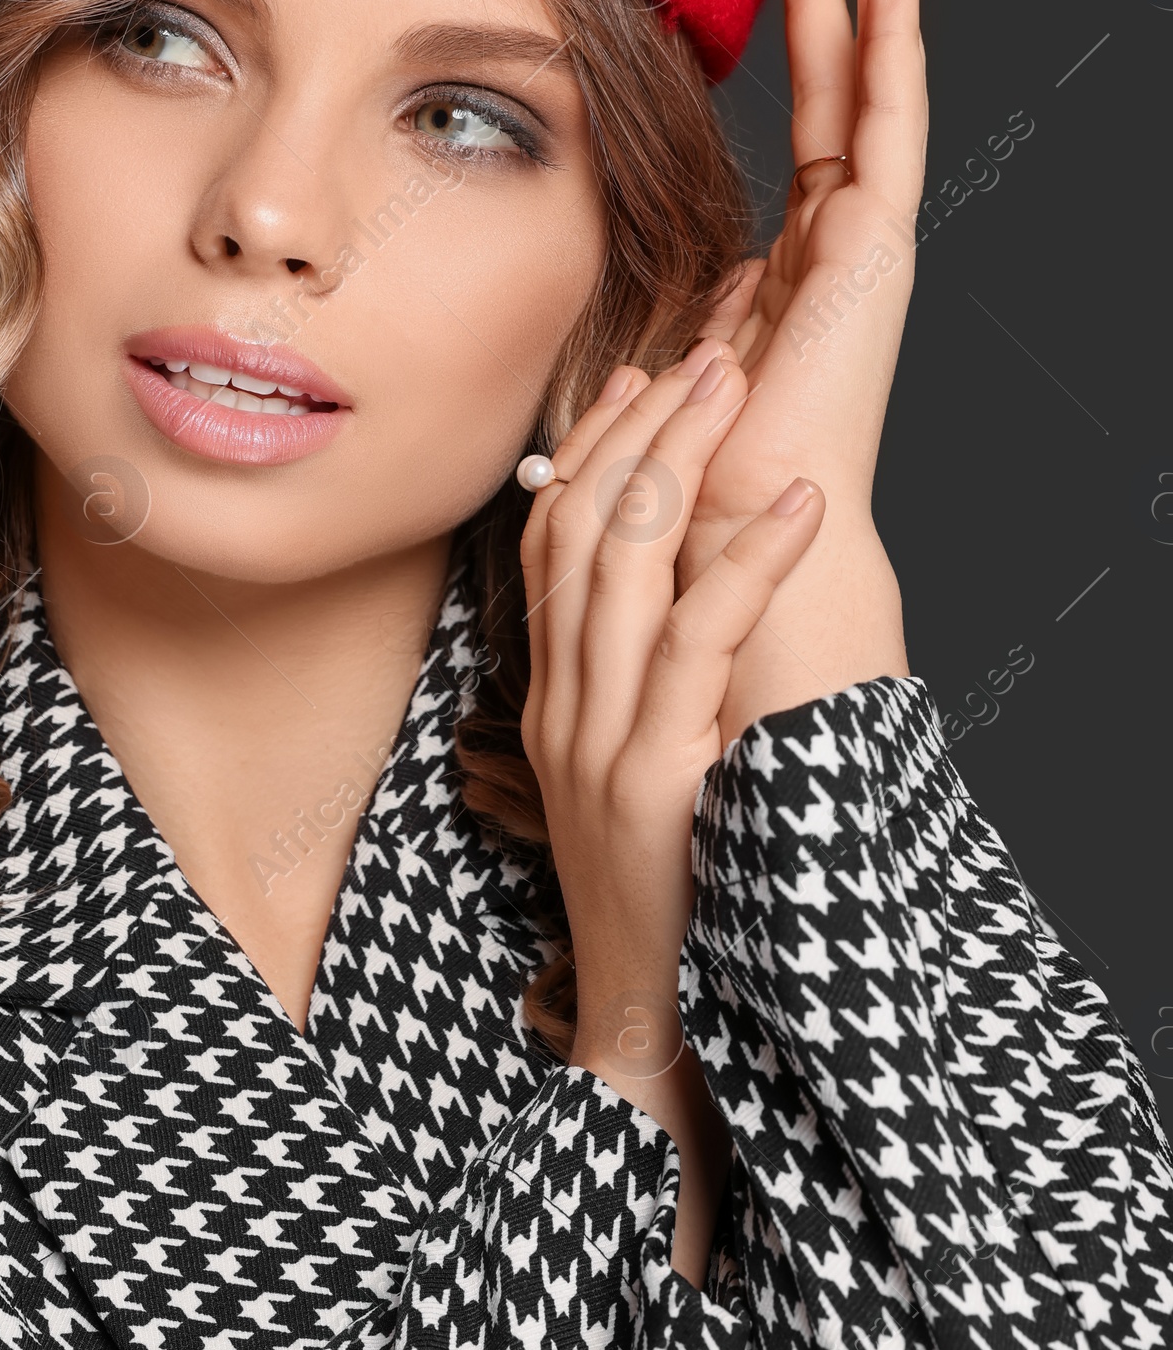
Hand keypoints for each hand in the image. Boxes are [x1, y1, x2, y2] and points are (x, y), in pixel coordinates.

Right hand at [519, 340, 825, 1282]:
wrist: (646, 1005)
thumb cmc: (656, 883)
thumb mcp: (618, 770)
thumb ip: (619, 686)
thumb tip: (654, 602)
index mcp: (552, 694)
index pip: (552, 541)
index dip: (597, 447)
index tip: (648, 376)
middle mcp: (560, 701)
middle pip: (580, 528)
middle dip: (643, 424)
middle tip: (708, 344)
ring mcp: (598, 736)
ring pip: (622, 564)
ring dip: (685, 459)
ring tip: (742, 380)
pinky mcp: (651, 775)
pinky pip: (699, 642)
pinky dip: (748, 561)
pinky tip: (797, 504)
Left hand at [679, 0, 927, 743]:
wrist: (715, 538)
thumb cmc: (679, 483)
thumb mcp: (659, 375)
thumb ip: (670, 326)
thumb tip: (675, 301)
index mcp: (789, 283)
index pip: (798, 152)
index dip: (791, 74)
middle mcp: (834, 262)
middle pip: (838, 112)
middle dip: (829, 21)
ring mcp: (863, 253)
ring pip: (874, 105)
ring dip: (872, 14)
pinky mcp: (878, 250)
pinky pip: (893, 124)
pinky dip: (896, 45)